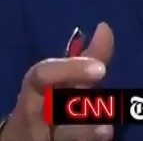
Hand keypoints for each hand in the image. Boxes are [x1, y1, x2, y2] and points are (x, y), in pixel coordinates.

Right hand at [1, 22, 113, 140]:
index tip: (101, 69)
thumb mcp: (65, 78)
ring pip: (60, 135)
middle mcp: (33, 112)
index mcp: (36, 88)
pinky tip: (102, 139)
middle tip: (106, 107)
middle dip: (80, 109)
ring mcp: (37, 135)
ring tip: (105, 130)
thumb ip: (89, 56)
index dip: (70, 70)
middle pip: (50, 110)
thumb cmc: (50, 99)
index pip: (42, 75)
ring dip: (85, 133)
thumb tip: (105, 27)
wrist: (23, 136)